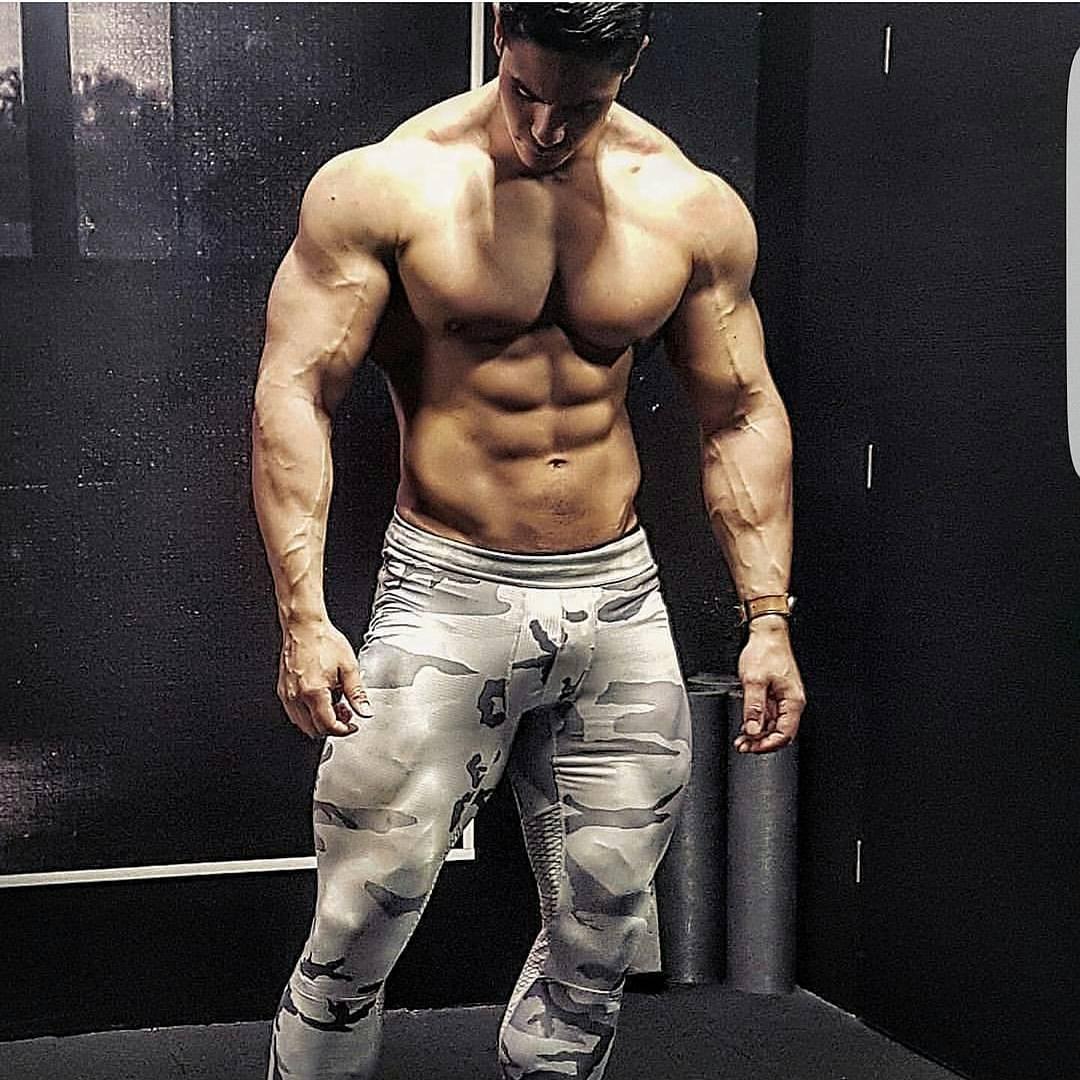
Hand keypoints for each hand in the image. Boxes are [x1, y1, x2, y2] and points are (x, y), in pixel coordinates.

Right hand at [276, 619, 372, 738]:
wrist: (304, 627)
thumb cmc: (324, 641)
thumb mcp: (349, 667)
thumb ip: (357, 693)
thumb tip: (365, 711)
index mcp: (315, 692)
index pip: (328, 726)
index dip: (343, 730)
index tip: (352, 725)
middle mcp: (297, 696)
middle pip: (313, 730)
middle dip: (332, 727)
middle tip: (344, 712)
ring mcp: (287, 695)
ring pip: (302, 724)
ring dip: (319, 721)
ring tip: (333, 703)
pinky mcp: (283, 690)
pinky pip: (294, 713)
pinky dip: (308, 713)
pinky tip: (319, 699)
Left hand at [733, 618, 804, 753]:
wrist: (766, 634)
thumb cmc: (765, 651)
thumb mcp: (754, 680)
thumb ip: (753, 707)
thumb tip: (752, 730)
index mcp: (792, 700)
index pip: (784, 734)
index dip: (768, 745)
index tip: (752, 748)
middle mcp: (790, 702)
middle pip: (779, 733)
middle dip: (761, 742)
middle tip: (743, 746)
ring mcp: (782, 699)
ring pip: (773, 726)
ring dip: (758, 734)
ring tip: (742, 739)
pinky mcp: (774, 695)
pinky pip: (767, 715)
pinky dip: (757, 723)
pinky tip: (746, 726)